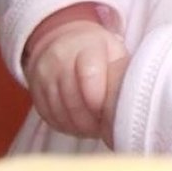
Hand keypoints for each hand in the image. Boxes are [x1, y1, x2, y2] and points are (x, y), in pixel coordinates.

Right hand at [23, 4, 128, 140]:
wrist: (63, 41)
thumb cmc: (98, 50)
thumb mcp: (114, 51)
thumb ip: (122, 71)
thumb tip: (136, 99)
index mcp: (85, 47)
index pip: (89, 74)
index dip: (99, 98)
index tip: (109, 111)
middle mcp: (60, 60)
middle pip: (73, 99)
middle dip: (91, 120)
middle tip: (106, 128)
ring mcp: (44, 76)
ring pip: (60, 111)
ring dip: (79, 127)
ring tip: (96, 129)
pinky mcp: (35, 92)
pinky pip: (49, 117)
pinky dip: (66, 126)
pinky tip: (80, 127)